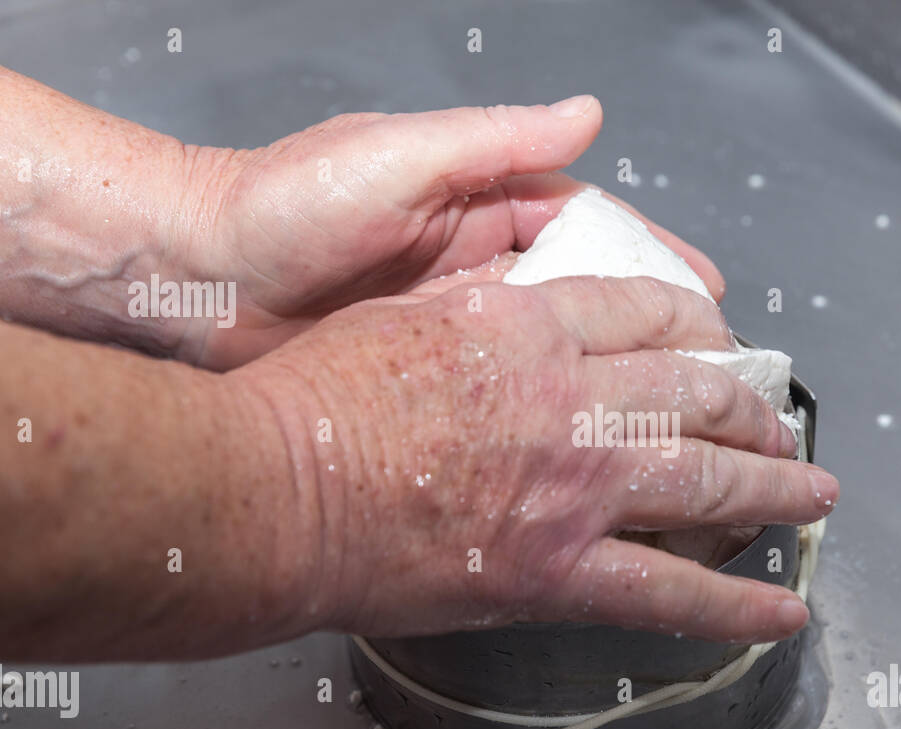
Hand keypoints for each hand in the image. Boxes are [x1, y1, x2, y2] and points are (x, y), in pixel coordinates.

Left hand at [183, 97, 723, 368]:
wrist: (189, 282)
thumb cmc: (278, 204)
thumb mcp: (398, 158)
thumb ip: (495, 141)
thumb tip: (587, 115)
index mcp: (479, 203)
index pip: (592, 229)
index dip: (656, 261)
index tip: (711, 295)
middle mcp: (474, 263)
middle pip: (586, 296)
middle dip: (650, 331)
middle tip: (708, 373)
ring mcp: (451, 325)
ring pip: (550, 352)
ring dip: (605, 379)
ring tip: (666, 416)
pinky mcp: (421, 375)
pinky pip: (499, 392)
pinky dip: (542, 410)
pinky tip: (581, 440)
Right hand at [231, 275, 835, 643]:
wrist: (273, 489)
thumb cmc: (313, 402)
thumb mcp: (408, 315)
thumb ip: (483, 311)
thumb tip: (525, 311)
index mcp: (531, 325)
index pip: (651, 314)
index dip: (702, 330)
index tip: (721, 347)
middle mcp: (573, 397)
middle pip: (700, 392)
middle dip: (753, 412)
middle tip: (779, 427)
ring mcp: (577, 484)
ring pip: (711, 481)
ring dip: (775, 489)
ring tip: (811, 497)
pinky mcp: (559, 568)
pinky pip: (672, 592)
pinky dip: (736, 609)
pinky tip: (780, 614)